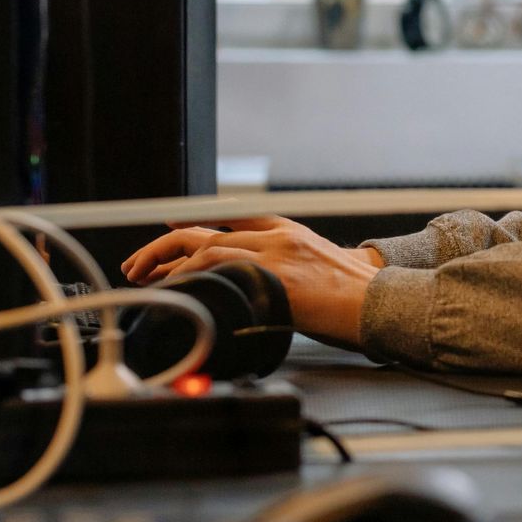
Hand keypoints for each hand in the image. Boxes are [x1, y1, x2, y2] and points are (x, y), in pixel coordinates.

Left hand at [121, 218, 383, 350]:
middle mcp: (277, 237)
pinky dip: (191, 278)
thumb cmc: (357, 295)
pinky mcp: (273, 278)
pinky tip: (174, 289)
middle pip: (207, 231)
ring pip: (206, 248)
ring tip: (145, 278)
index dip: (196, 222)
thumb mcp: (321, 268)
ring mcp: (274, 256)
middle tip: (140, 263)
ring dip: (168, 263)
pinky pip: (220, 272)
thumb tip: (262, 287)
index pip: (232, 219)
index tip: (168, 225)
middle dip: (165, 245)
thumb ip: (288, 269)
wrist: (382, 302)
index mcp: (288, 231)